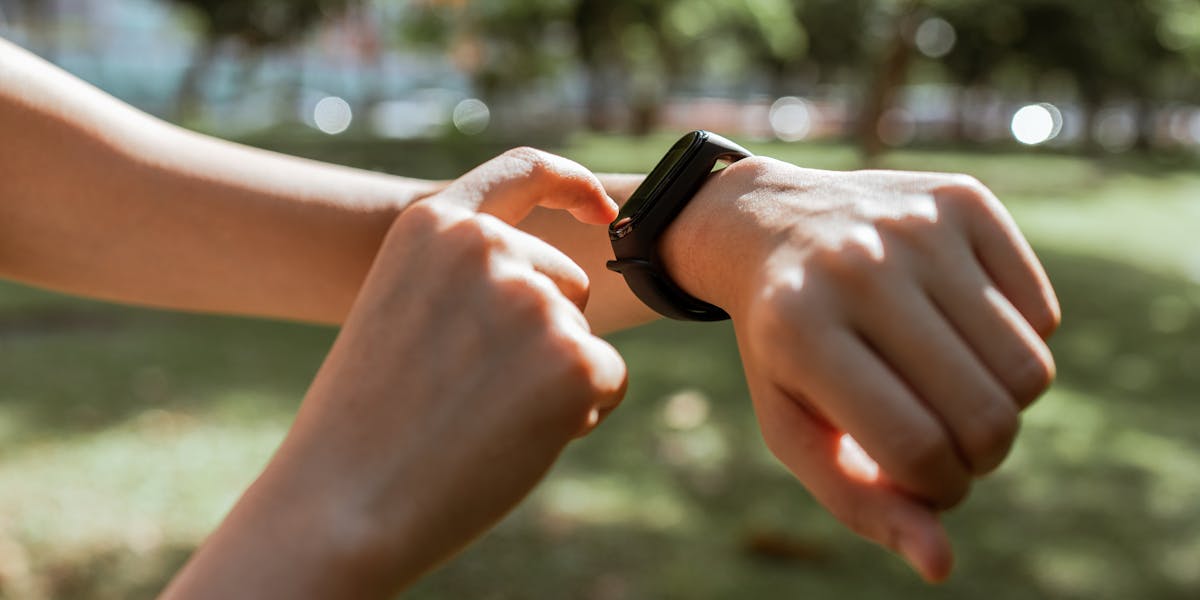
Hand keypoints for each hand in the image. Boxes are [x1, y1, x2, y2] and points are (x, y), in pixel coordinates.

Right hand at [163, 149, 626, 598]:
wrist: (343, 507)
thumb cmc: (365, 424)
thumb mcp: (399, 311)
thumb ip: (465, 280)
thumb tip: (545, 288)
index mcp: (434, 226)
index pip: (522, 171)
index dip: (570, 184)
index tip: (601, 207)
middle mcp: (489, 247)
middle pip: (567, 282)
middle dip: (547, 334)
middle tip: (474, 395)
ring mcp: (534, 300)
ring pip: (583, 338)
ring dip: (554, 380)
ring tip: (480, 422)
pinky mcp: (574, 358)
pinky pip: (608, 380)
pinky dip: (581, 416)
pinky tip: (516, 443)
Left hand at [661, 157, 1059, 581]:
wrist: (767, 224)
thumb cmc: (784, 346)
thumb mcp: (793, 426)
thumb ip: (859, 501)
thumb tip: (940, 565)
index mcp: (802, 330)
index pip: (916, 448)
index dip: (938, 490)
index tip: (923, 481)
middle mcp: (860, 266)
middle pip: (988, 415)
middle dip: (979, 456)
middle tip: (944, 441)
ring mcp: (916, 225)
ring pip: (1031, 370)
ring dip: (1003, 406)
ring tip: (951, 392)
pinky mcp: (964, 199)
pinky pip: (1043, 313)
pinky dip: (1015, 343)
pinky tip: (957, 329)